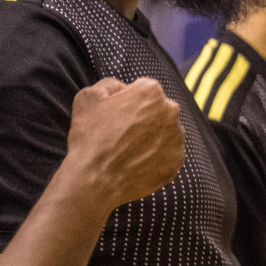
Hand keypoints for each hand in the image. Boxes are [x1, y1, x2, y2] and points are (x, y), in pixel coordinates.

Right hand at [63, 77, 184, 207]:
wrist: (95, 180)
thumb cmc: (90, 138)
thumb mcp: (88, 97)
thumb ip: (109, 84)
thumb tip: (122, 87)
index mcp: (151, 92)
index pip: (143, 89)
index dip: (127, 101)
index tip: (115, 115)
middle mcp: (171, 111)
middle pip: (158, 109)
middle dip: (143, 117)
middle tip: (121, 133)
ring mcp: (177, 137)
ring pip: (165, 131)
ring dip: (152, 136)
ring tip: (128, 149)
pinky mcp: (178, 160)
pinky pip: (168, 152)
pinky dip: (156, 155)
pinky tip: (137, 162)